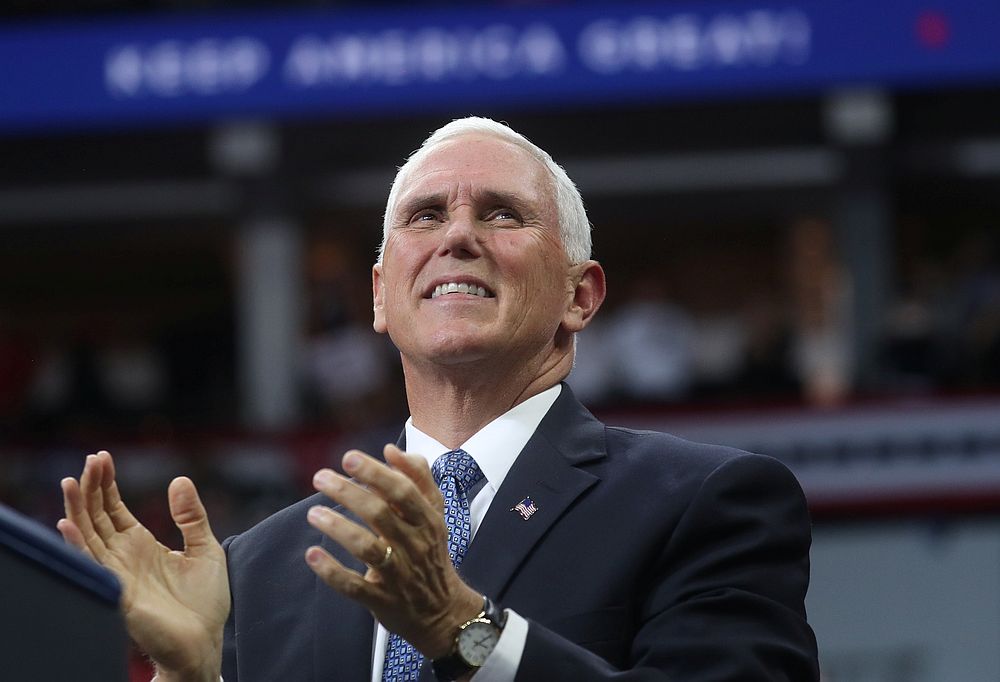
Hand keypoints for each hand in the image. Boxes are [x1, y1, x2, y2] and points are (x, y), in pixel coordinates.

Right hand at [58, 451, 229, 681]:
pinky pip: (93, 566)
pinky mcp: (118, 593)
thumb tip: (179, 479)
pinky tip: (68, 525)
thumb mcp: (204, 548)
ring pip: (89, 536)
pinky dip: (78, 546)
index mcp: (141, 545)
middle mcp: (124, 557)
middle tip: (91, 459)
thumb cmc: (205, 602)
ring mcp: (118, 574)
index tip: (102, 457)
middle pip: (97, 516)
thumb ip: (191, 516)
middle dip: (91, 488)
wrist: (206, 643)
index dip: (106, 484)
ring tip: (72, 481)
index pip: (114, 509)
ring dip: (77, 509)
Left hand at [305, 444, 482, 658]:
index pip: (403, 491)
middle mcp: (415, 546)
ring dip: (338, 528)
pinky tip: (312, 554)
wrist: (443, 612)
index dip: (376, 473)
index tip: (349, 457)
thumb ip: (418, 479)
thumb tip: (391, 450)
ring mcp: (398, 575)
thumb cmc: (431, 553)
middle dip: (349, 493)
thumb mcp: (435, 515)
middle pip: (380, 515)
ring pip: (367, 548)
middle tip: (320, 477)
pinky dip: (332, 571)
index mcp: (428, 521)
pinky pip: (355, 586)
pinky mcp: (382, 600)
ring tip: (313, 513)